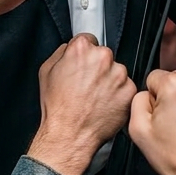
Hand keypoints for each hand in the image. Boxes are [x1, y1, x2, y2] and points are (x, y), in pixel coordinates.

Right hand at [28, 34, 133, 174]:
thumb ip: (61, 53)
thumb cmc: (57, 107)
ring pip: (116, 71)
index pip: (89, 39)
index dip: (84, 54)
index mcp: (81, 49)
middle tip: (87, 85)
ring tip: (95, 97)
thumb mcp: (46, 72)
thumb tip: (70, 49)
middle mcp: (102, 57)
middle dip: (98, 67)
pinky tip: (104, 104)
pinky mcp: (129, 90)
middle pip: (104, 55)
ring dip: (109, 80)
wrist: (69, 134)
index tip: (83, 65)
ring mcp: (118, 74)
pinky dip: (118, 95)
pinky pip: (126, 87)